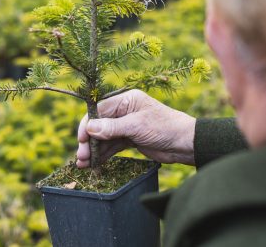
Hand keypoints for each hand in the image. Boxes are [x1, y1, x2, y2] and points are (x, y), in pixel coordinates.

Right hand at [76, 90, 195, 167]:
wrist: (185, 143)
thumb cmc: (164, 127)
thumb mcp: (136, 126)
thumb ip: (112, 128)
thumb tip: (89, 128)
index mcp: (126, 99)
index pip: (99, 110)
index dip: (87, 124)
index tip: (80, 140)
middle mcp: (124, 110)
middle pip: (99, 124)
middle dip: (89, 141)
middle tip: (81, 157)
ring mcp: (126, 125)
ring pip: (104, 137)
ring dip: (94, 150)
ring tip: (84, 164)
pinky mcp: (130, 138)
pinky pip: (112, 145)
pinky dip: (104, 154)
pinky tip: (95, 164)